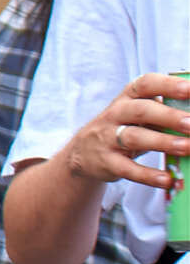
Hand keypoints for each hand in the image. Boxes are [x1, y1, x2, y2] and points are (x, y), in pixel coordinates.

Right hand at [62, 75, 189, 196]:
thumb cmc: (124, 127)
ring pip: (135, 138)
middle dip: (169, 116)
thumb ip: (162, 111)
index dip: (168, 85)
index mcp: (128, 97)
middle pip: (141, 111)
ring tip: (187, 147)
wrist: (84, 151)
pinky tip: (167, 179)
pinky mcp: (107, 162)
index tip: (189, 89)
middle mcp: (116, 113)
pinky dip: (148, 175)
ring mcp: (109, 138)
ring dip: (162, 142)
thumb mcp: (137, 113)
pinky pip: (128, 168)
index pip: (146, 84)